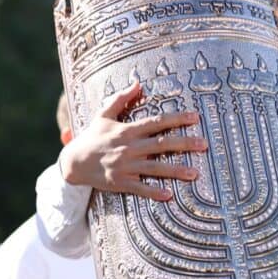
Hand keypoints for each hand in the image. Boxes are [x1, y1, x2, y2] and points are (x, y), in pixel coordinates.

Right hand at [60, 81, 206, 200]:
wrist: (72, 162)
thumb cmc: (91, 137)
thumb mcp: (103, 114)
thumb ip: (121, 98)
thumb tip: (137, 83)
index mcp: (127, 130)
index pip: (157, 122)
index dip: (177, 119)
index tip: (196, 117)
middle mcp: (128, 148)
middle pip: (161, 145)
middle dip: (184, 144)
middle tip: (204, 144)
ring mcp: (125, 167)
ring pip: (155, 168)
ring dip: (176, 170)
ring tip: (195, 173)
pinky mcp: (120, 183)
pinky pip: (140, 189)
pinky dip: (153, 192)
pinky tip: (169, 195)